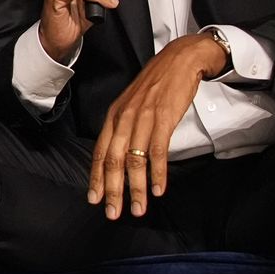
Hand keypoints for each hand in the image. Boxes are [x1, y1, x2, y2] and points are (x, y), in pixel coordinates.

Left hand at [87, 33, 230, 218]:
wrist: (179, 60)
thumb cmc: (156, 85)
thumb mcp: (132, 105)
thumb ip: (124, 129)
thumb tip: (119, 156)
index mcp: (113, 117)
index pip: (100, 153)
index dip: (96, 178)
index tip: (94, 199)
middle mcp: (124, 119)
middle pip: (114, 161)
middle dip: (113, 190)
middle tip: (113, 213)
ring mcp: (143, 119)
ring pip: (135, 160)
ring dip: (137, 188)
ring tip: (139, 208)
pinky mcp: (163, 118)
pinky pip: (157, 151)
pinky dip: (158, 173)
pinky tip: (159, 189)